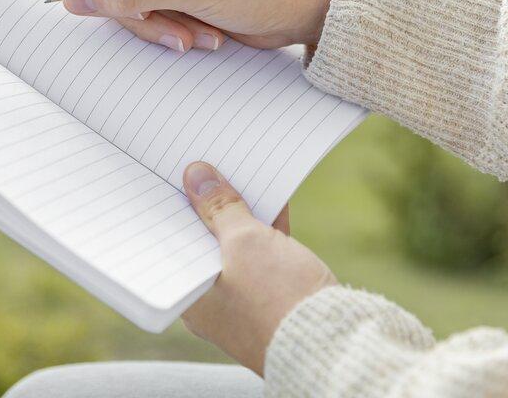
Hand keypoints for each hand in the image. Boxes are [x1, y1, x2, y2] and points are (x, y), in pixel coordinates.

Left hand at [180, 161, 335, 375]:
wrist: (334, 340)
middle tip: (206, 167)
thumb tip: (197, 175)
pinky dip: (267, 230)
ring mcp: (244, 302)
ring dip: (241, 215)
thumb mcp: (245, 242)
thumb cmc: (277, 299)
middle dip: (210, 207)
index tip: (174, 177)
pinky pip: (264, 256)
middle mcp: (212, 304)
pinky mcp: (275, 298)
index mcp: (191, 298)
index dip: (176, 209)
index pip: (172, 244)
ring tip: (239, 174)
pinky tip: (273, 199)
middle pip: (205, 243)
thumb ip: (220, 207)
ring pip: (236, 248)